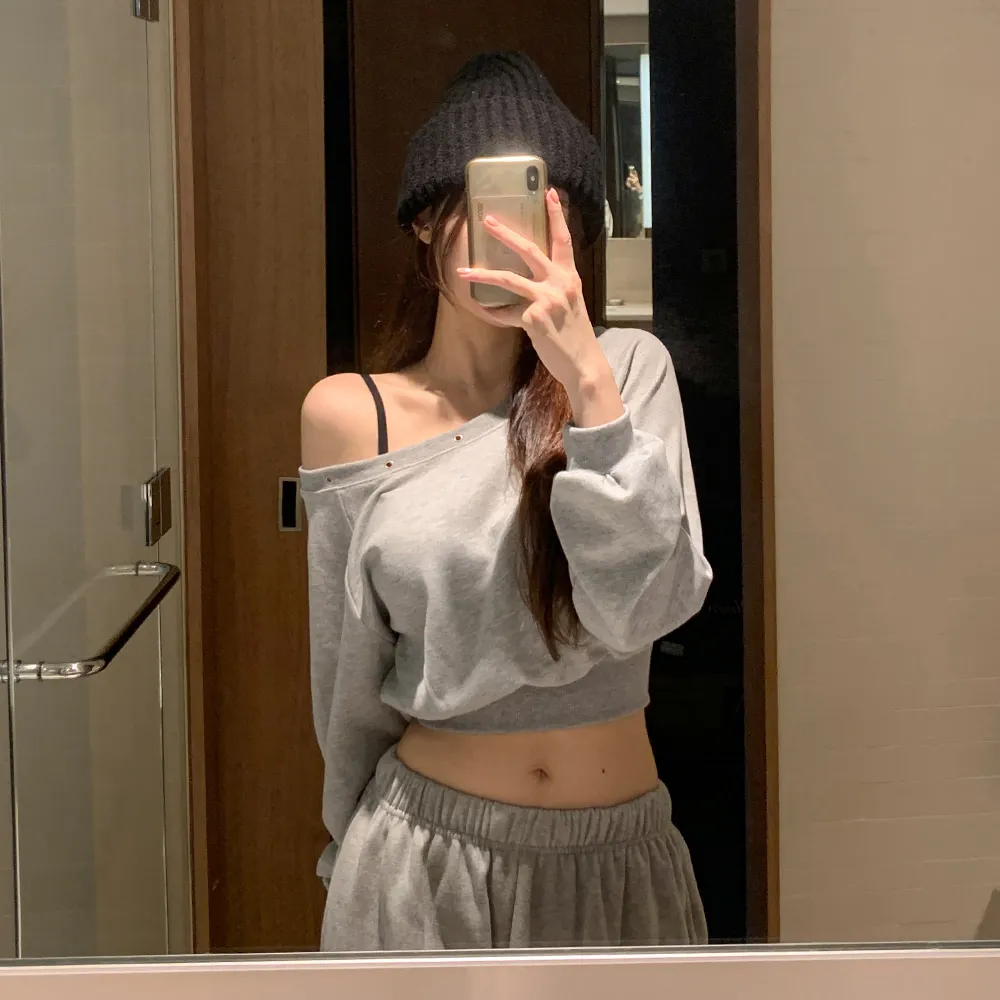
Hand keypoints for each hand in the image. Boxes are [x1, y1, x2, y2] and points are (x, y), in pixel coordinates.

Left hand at [457, 189, 623, 425]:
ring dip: (482, 273)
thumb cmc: (574, 335)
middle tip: (488, 220)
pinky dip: (496, 314)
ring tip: (463, 270)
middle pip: (529, 250)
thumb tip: (531, 283)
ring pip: (508, 279)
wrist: (583, 363)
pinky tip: (488, 314)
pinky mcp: (533, 318)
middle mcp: (559, 283)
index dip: (556, 215)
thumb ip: (555, 287)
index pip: (563, 240)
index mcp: (570, 277)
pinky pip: (506, 313)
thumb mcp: (570, 304)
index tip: (548, 192)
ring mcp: (546, 299)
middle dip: (506, 234)